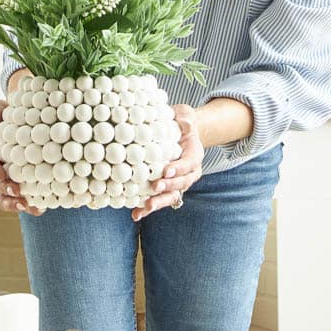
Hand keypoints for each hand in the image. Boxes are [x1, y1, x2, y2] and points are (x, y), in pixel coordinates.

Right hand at [0, 98, 42, 215]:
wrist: (26, 127)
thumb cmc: (11, 117)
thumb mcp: (1, 109)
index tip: (1, 175)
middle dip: (5, 190)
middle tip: (17, 192)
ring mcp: (7, 181)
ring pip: (4, 197)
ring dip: (14, 203)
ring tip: (26, 205)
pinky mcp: (20, 188)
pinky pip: (21, 200)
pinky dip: (29, 206)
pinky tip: (40, 208)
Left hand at [132, 103, 203, 221]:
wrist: (180, 135)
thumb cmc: (180, 123)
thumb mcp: (185, 115)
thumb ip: (186, 118)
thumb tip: (185, 122)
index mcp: (194, 155)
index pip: (189, 163)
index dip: (179, 168)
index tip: (167, 170)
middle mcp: (189, 173)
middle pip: (181, 183)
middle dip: (168, 187)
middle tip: (155, 187)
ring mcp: (178, 183)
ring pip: (171, 196)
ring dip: (159, 202)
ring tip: (146, 207)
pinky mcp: (165, 189)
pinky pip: (158, 200)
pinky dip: (147, 208)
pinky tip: (136, 214)